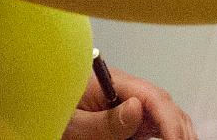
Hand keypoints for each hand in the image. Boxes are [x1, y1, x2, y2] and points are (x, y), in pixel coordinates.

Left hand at [63, 62, 195, 139]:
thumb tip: (137, 108)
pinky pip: (152, 118)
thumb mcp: (75, 123)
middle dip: (177, 127)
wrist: (39, 102)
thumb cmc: (55, 111)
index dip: (169, 120)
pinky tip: (172, 139)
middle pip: (163, 103)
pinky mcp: (125, 110)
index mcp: (112, 82)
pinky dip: (166, 130)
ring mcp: (127, 98)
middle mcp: (124, 87)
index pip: (152, 97)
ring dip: (176, 128)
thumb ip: (104, 120)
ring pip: (163, 110)